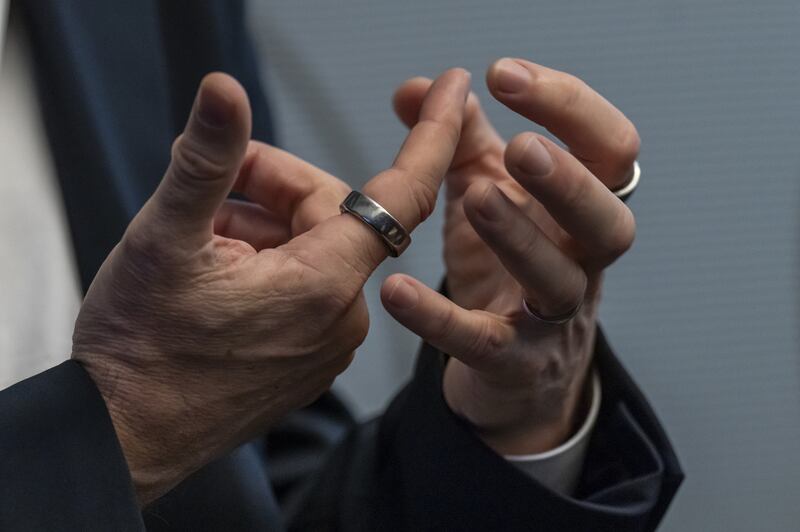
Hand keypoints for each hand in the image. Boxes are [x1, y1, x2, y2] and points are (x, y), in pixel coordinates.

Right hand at [72, 69, 469, 503]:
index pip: (402, 194)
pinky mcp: (308, 361)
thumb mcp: (163, 239)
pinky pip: (307, 289)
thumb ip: (206, 160)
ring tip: (202, 237)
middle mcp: (340, 319)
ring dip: (262, 227)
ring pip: (313, 251)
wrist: (123, 439)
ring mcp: (326, 346)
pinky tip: (220, 268)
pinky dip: (270, 264)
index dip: (432, 133)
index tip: (454, 87)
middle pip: (331, 216)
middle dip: (272, 188)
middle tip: (212, 183)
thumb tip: (225, 91)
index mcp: (322, 285)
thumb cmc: (140, 347)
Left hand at [381, 59, 637, 454]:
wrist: (514, 369)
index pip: (610, 150)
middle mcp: (582, 262)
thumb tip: (417, 89)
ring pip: (558, 280)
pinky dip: (440, 318)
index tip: (503, 75)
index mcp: (582, 209)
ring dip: (520, 236)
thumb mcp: (487, 195)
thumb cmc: (507, 269)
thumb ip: (458, 142)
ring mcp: (554, 319)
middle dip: (568, 182)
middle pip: (608, 220)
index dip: (569, 108)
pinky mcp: (513, 363)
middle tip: (520, 149)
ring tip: (475, 197)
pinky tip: (396, 291)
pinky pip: (483, 342)